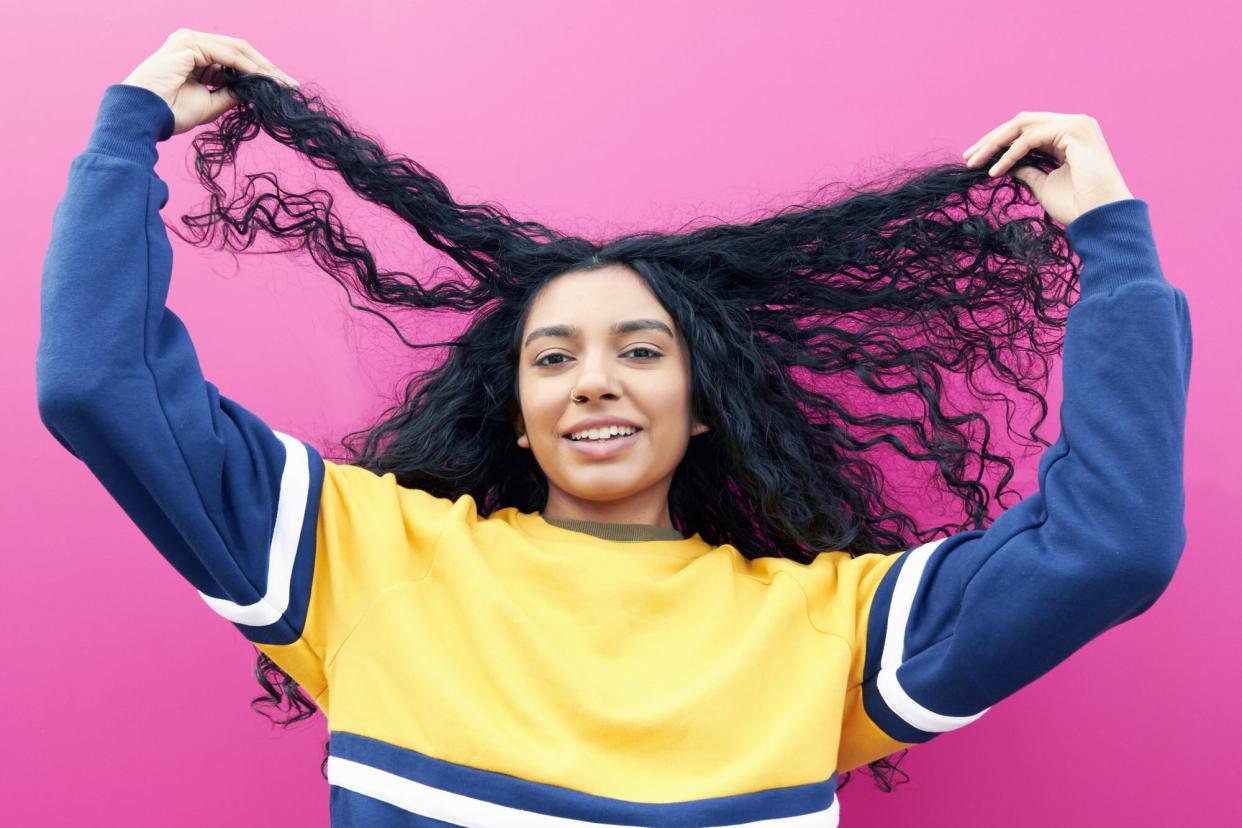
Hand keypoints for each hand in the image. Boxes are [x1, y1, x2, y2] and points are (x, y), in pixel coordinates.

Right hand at [121, 28, 299, 136]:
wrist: (143, 115)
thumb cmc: (171, 112)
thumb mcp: (211, 103)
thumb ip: (232, 93)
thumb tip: (256, 91)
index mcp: (196, 55)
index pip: (236, 59)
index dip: (261, 72)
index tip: (283, 89)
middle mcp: (193, 43)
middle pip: (241, 51)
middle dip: (268, 68)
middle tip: (291, 86)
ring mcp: (190, 40)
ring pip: (238, 50)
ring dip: (263, 68)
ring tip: (282, 84)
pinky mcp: (189, 44)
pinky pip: (228, 55)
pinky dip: (248, 67)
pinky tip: (264, 80)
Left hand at [962, 111, 1134, 224]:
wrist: (1102, 218)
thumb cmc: (1077, 206)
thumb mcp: (1044, 184)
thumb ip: (1027, 169)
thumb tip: (1006, 165)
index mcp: (1069, 135)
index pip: (1026, 130)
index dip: (998, 142)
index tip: (974, 160)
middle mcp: (1074, 124)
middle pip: (1021, 122)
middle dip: (991, 140)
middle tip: (967, 158)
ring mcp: (1076, 124)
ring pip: (1023, 125)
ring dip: (994, 144)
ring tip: (975, 163)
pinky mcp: (1074, 131)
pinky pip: (1031, 137)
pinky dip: (1010, 153)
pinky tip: (995, 170)